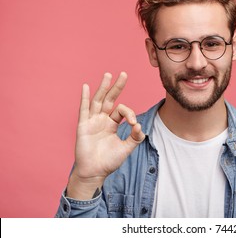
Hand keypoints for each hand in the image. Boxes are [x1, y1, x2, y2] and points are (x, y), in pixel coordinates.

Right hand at [66, 72, 144, 198]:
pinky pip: (84, 110)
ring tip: (108, 74)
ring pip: (98, 101)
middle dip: (117, 87)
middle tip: (124, 74)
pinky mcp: (83, 126)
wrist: (94, 172)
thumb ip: (135, 137)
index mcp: (112, 123)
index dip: (130, 113)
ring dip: (103, 87)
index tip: (134, 124)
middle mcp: (102, 120)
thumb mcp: (126, 148)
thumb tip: (140, 126)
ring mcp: (92, 121)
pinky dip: (85, 98)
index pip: (122, 110)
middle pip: (110, 99)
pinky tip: (87, 87)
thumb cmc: (109, 161)